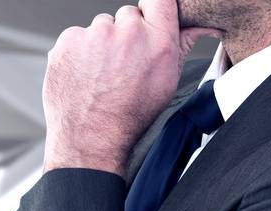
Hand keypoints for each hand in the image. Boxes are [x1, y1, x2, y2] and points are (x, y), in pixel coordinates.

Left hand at [41, 0, 221, 175]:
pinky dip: (78, 52)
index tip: (147, 21)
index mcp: (158, 40)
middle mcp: (128, 33)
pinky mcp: (68, 41)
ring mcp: (95, 35)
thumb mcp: (167, 81)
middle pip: (127, 15)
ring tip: (100, 74)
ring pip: (100, 27)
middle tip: (121, 64)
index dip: (152, 10)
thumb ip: (182, 44)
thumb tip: (202, 25)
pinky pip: (76, 37)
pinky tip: (84, 74)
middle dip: (124, 34)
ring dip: (100, 43)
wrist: (91, 138)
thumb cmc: (130, 114)